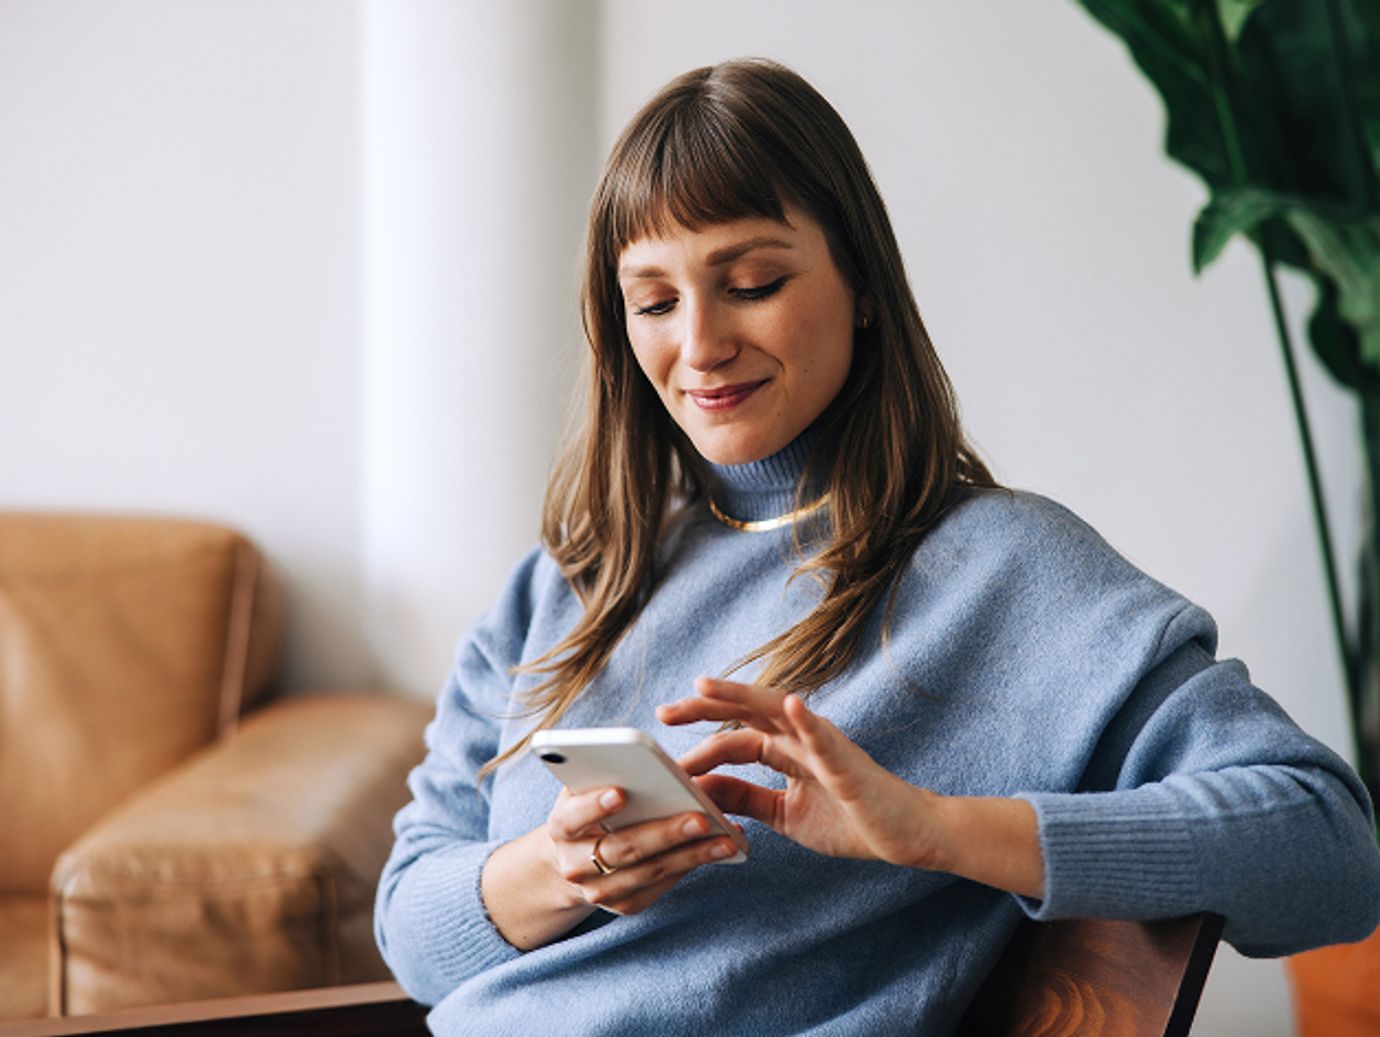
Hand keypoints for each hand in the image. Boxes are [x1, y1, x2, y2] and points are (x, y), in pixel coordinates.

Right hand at [540, 784, 741, 916]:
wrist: (577, 857)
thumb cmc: (590, 807)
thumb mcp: (588, 786)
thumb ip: (607, 772)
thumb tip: (654, 761)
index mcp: (561, 826)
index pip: (572, 817)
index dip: (594, 805)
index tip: (620, 793)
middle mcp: (574, 864)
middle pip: (622, 848)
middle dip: (664, 833)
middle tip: (700, 818)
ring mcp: (599, 890)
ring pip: (649, 871)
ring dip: (691, 855)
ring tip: (725, 838)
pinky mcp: (626, 904)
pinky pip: (661, 885)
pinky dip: (691, 865)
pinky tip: (717, 850)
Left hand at [657, 677, 943, 868]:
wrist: (905, 836)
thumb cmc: (851, 820)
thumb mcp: (784, 814)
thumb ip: (746, 798)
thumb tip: (701, 791)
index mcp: (785, 750)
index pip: (733, 736)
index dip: (699, 740)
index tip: (661, 744)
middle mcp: (801, 737)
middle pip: (745, 713)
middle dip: (704, 708)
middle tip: (663, 711)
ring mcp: (824, 745)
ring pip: (777, 711)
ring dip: (742, 696)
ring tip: (706, 686)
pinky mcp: (848, 763)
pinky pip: (825, 738)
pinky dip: (807, 720)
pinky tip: (791, 704)